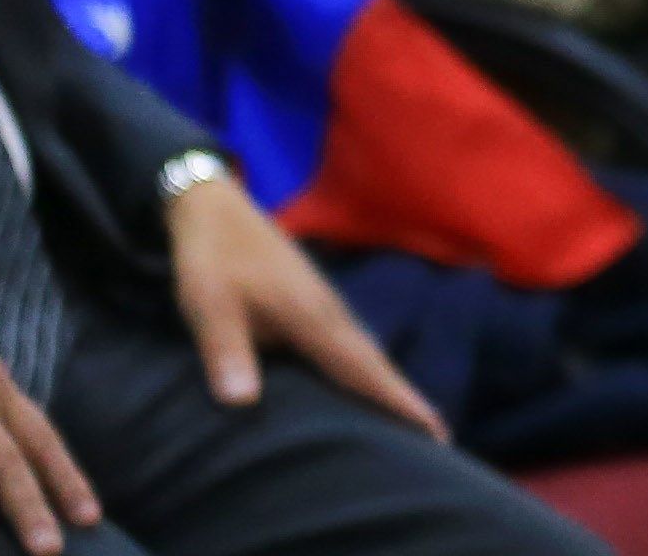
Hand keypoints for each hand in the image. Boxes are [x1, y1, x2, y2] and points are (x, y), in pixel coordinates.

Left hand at [169, 159, 445, 438]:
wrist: (215, 208)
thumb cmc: (211, 259)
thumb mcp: (210, 306)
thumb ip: (227, 353)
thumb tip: (244, 404)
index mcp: (312, 317)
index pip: (362, 369)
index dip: (397, 402)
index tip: (435, 431)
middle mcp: (329, 314)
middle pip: (375, 365)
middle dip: (404, 400)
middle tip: (437, 439)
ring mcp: (324, 307)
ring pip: (364, 355)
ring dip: (386, 386)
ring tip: (409, 419)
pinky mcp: (311, 305)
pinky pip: (349, 346)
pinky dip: (365, 370)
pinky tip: (361, 383)